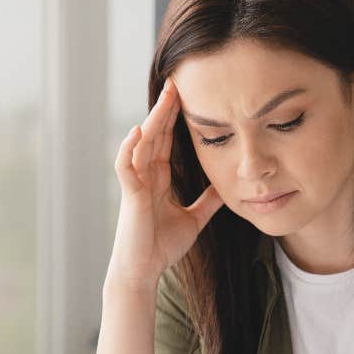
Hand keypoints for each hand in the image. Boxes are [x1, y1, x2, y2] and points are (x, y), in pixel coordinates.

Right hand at [106, 78, 223, 293]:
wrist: (144, 272)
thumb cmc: (162, 247)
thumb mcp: (194, 219)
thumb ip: (208, 201)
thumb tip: (228, 186)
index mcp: (158, 179)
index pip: (167, 141)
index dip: (175, 118)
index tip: (188, 95)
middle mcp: (145, 176)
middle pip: (155, 135)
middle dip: (166, 109)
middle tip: (178, 81)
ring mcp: (135, 184)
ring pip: (142, 144)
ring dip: (152, 119)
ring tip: (165, 97)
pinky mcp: (129, 197)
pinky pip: (126, 167)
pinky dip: (129, 148)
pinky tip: (138, 131)